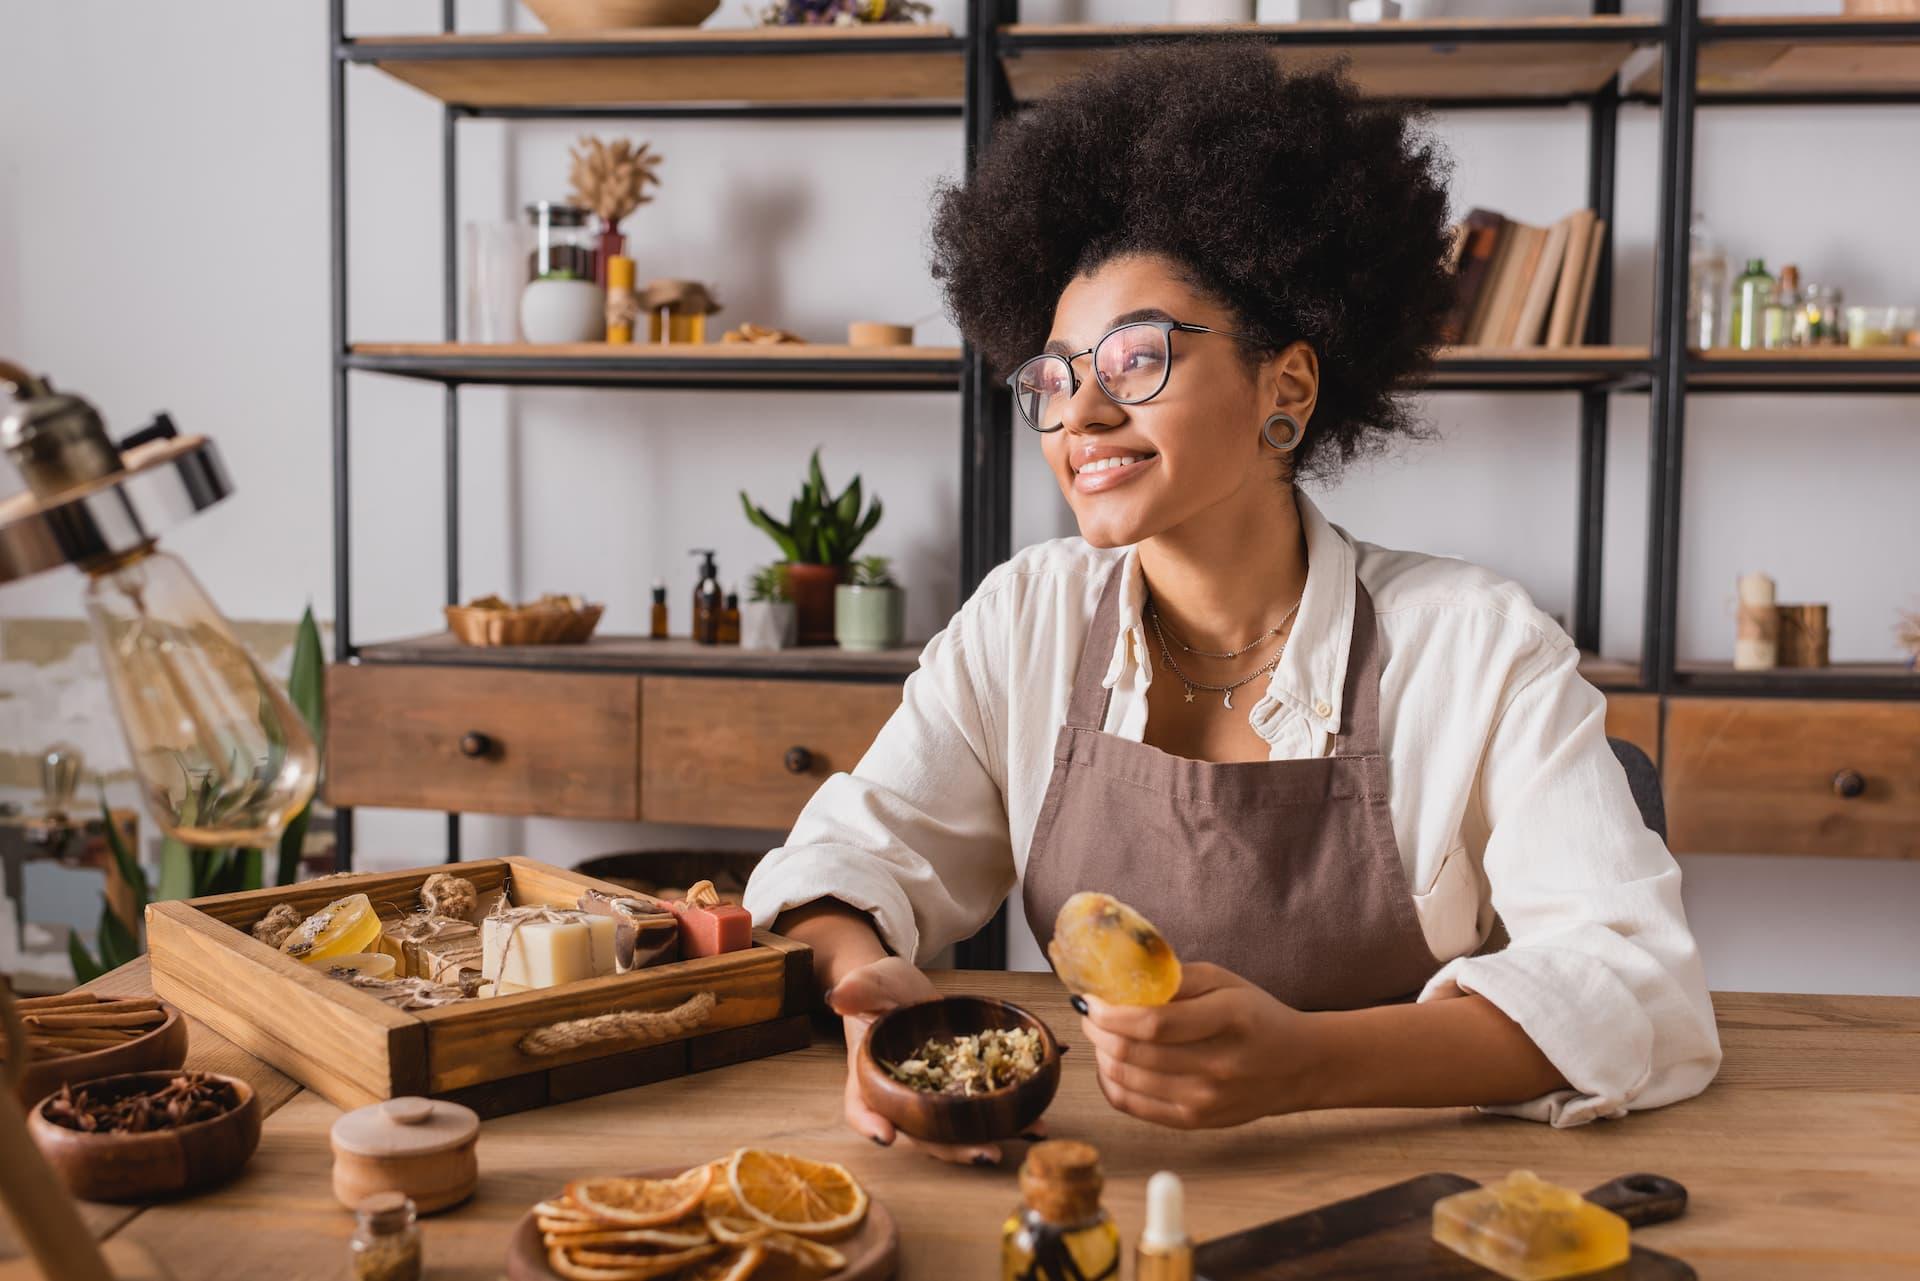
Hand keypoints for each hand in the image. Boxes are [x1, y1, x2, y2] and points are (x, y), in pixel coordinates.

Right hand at [827, 957, 1027, 1164]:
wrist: (906, 991)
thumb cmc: (880, 990)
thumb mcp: (870, 982)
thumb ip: (858, 988)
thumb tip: (839, 996)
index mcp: (870, 1077)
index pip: (860, 1108)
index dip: (870, 1125)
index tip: (886, 1135)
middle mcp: (902, 1097)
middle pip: (920, 1133)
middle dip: (953, 1148)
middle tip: (984, 1152)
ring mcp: (934, 1097)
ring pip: (957, 1129)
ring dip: (993, 1136)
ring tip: (1029, 1132)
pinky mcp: (963, 1090)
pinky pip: (984, 1107)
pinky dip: (1013, 1114)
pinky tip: (1041, 1113)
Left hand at [1079, 962, 1322, 1128]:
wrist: (1299, 1066)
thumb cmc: (1256, 1016)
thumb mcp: (1224, 981)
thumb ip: (1174, 978)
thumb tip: (1118, 979)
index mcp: (1227, 1020)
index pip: (1152, 1024)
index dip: (1109, 1012)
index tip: (1089, 997)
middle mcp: (1217, 1066)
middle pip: (1132, 1053)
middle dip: (1097, 1030)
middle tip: (1088, 1012)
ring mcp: (1205, 1100)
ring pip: (1126, 1079)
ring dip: (1100, 1053)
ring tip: (1099, 1034)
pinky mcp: (1195, 1121)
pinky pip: (1133, 1106)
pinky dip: (1110, 1082)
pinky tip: (1110, 1063)